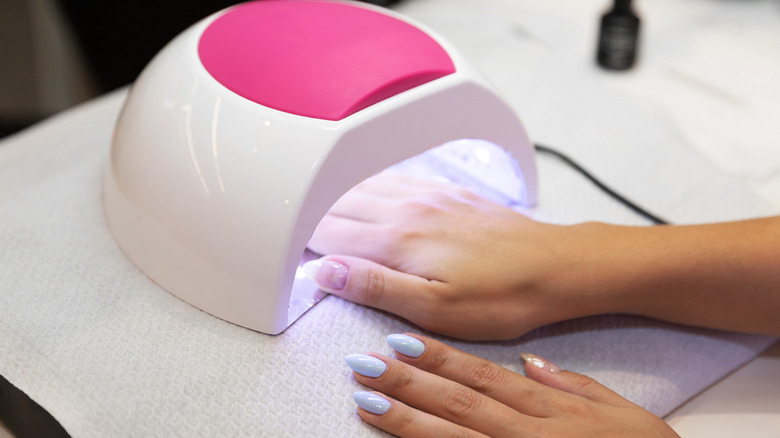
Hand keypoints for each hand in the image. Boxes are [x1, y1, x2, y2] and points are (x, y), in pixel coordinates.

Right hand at [307, 171, 609, 339]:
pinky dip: (371, 181)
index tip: (276, 243)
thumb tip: (325, 270)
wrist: (557, 266)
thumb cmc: (503, 295)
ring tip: (311, 195)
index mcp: (398, 240)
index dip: (298, 239)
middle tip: (284, 217)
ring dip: (335, 192)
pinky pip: (397, 177)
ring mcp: (430, 197)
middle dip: (308, 211)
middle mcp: (408, 210)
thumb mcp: (435, 309)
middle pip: (341, 205)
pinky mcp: (450, 194)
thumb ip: (375, 286)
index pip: (330, 234)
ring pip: (365, 186)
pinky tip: (370, 184)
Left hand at [345, 333, 679, 437]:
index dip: (441, 358)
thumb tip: (531, 362)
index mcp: (553, 413)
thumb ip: (574, 386)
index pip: (485, 377)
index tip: (403, 341)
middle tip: (364, 365)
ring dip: (408, 422)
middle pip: (460, 404)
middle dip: (408, 384)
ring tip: (367, 403)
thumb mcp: (624, 415)